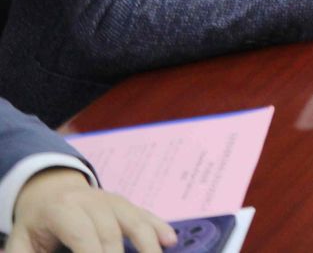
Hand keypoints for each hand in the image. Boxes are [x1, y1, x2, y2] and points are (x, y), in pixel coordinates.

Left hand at [10, 168, 175, 252]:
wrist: (49, 188)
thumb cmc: (36, 222)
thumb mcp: (21, 239)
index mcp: (62, 210)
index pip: (83, 236)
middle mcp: (92, 201)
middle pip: (111, 233)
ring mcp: (112, 200)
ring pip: (134, 221)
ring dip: (147, 245)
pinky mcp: (125, 204)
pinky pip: (146, 215)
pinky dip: (159, 227)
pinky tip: (170, 241)